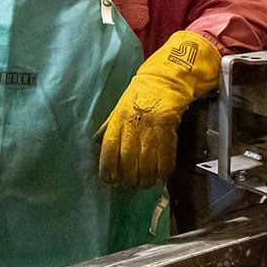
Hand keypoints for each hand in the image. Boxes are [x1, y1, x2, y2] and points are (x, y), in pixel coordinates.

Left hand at [100, 31, 221, 187]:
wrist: (166, 80)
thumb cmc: (140, 96)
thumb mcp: (118, 109)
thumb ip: (109, 128)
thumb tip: (97, 145)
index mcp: (118, 122)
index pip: (109, 151)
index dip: (108, 170)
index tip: (110, 181)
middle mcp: (133, 127)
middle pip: (128, 164)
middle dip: (128, 181)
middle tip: (129, 185)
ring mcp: (152, 130)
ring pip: (147, 166)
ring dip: (146, 180)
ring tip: (145, 183)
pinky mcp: (169, 131)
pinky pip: (166, 159)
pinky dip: (164, 172)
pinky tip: (161, 176)